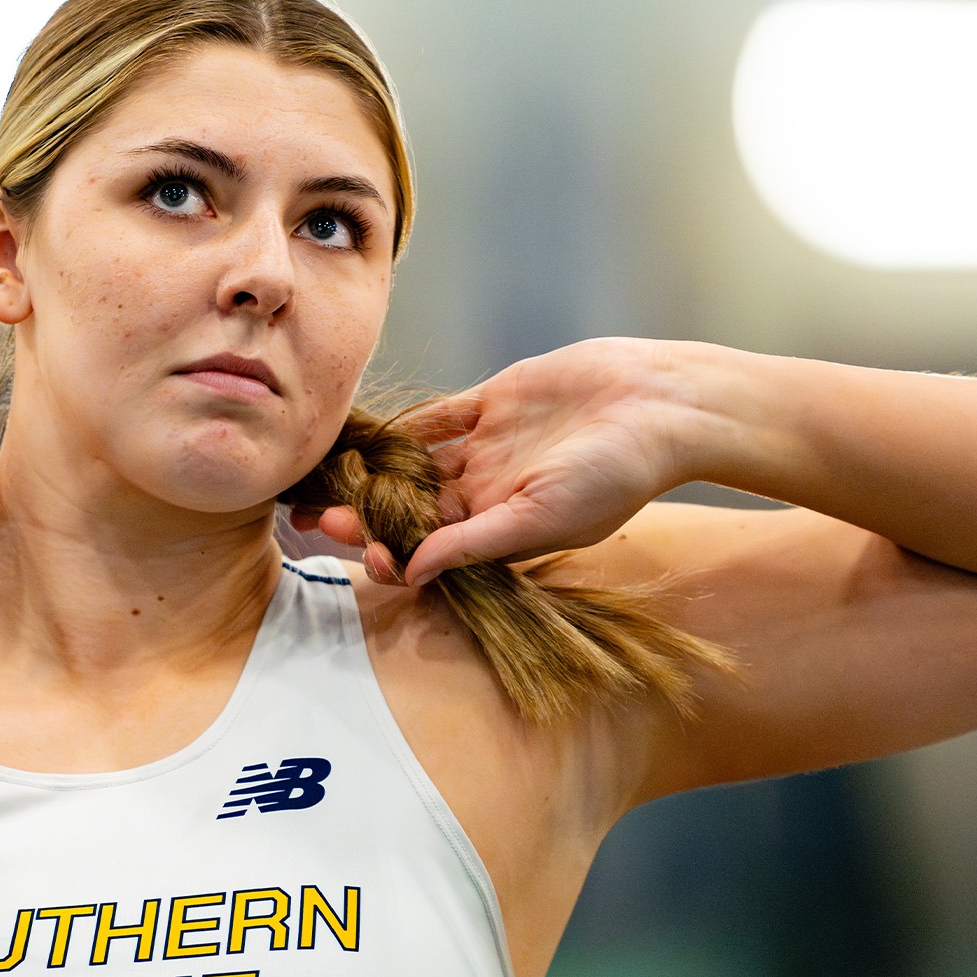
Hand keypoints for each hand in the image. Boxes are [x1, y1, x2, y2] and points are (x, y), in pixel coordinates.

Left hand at [313, 338, 701, 585]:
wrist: (660, 405)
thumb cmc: (615, 473)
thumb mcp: (540, 519)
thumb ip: (474, 544)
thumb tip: (412, 574)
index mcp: (500, 529)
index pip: (431, 549)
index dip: (393, 552)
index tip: (359, 552)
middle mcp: (488, 491)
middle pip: (412, 507)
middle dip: (367, 513)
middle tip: (317, 518)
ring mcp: (487, 446)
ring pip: (416, 462)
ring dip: (374, 469)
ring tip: (326, 475)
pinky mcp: (493, 402)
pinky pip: (437, 416)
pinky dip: (402, 424)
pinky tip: (362, 429)